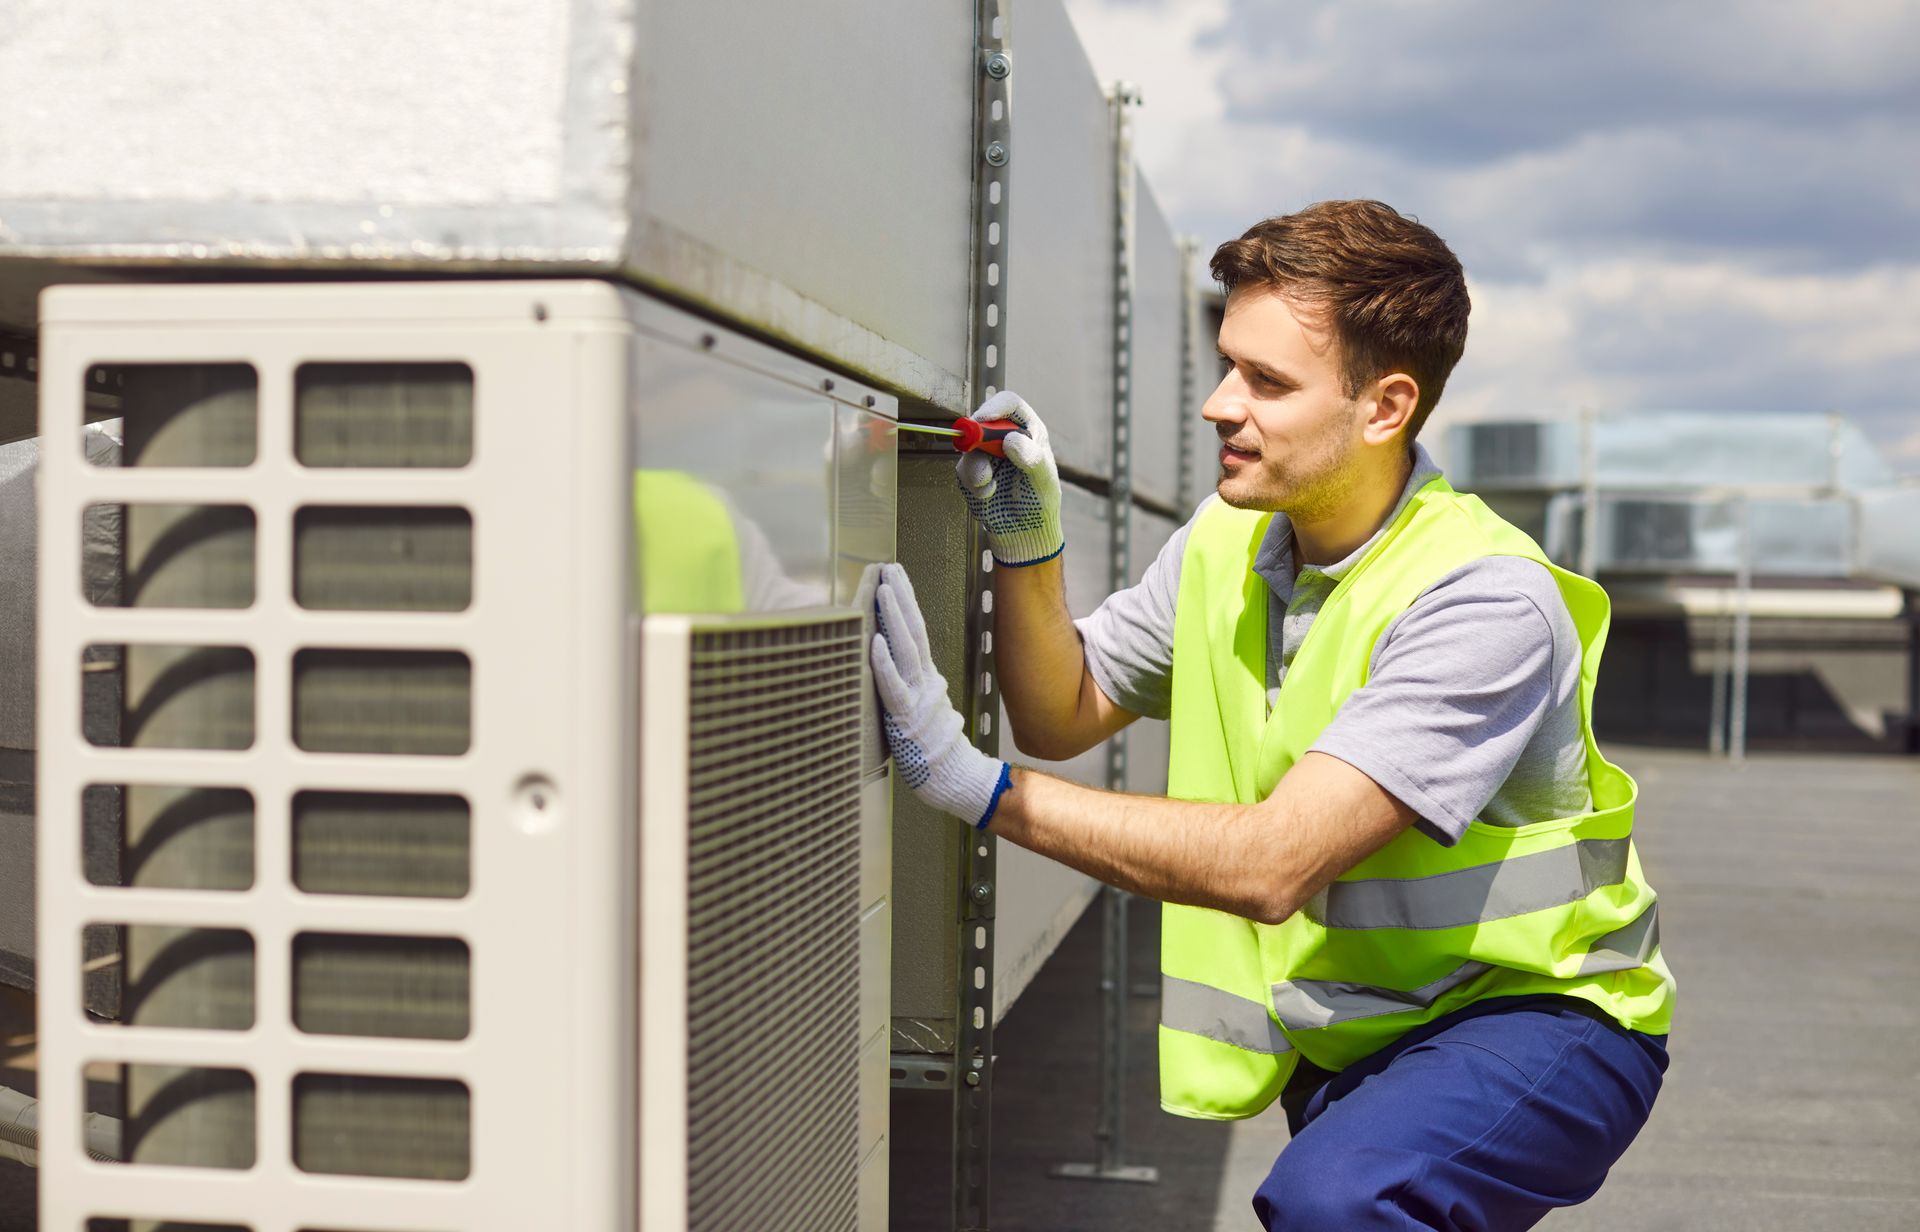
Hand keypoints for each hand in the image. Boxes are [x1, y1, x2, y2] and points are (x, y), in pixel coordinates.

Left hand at [869, 563, 1011, 827]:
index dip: (905, 601)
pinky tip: (875, 642)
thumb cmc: (937, 747)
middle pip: (913, 630)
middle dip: (900, 595)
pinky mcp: (906, 717)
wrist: (956, 778)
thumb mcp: (927, 707)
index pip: (916, 630)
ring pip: (905, 649)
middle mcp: (923, 680)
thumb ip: (917, 685)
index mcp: (926, 677)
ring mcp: (917, 697)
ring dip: (893, 616)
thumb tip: (904, 666)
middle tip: (889, 566)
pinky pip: (893, 686)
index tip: (895, 574)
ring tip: (883, 588)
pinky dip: (884, 663)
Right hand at [955, 390, 1063, 566]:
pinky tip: (989, 495)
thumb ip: (1031, 458)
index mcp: (1028, 429)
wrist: (1024, 530)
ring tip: (989, 486)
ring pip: (968, 447)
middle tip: (975, 450)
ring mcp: (986, 453)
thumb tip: (1010, 440)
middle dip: (977, 437)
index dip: (995, 407)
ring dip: (976, 468)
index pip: (1009, 404)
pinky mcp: (972, 471)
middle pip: (982, 420)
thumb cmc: (1041, 500)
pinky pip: (963, 470)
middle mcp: (1005, 436)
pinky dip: (974, 484)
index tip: (983, 420)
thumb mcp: (1044, 480)